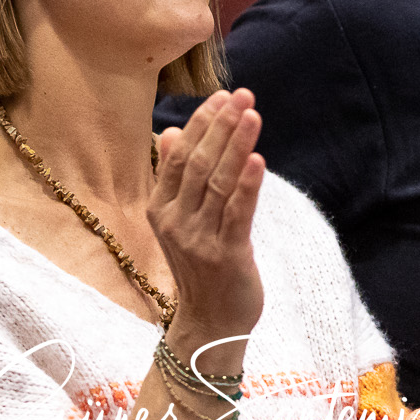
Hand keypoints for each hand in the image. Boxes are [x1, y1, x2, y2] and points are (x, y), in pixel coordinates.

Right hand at [149, 89, 265, 343]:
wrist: (210, 324)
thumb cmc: (200, 266)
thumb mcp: (180, 220)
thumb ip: (176, 176)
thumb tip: (174, 132)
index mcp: (161, 208)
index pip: (180, 155)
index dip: (203, 123)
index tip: (223, 96)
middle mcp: (176, 221)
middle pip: (199, 163)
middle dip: (222, 125)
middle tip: (243, 94)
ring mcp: (199, 239)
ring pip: (218, 183)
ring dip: (237, 145)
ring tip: (253, 114)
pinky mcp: (227, 255)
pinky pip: (237, 214)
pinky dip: (247, 185)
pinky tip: (258, 160)